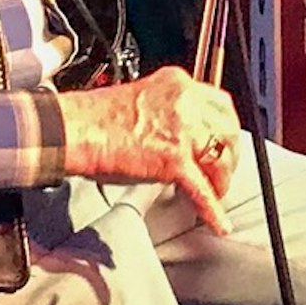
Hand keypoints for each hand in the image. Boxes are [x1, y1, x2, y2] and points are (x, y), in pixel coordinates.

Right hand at [62, 64, 245, 230]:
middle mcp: (185, 102)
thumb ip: (169, 110)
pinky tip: (218, 221)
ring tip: (216, 191)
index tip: (225, 140)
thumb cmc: (97, 117)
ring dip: (221, 179)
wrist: (76, 129)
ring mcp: (182, 130)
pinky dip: (212, 209)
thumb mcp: (144, 97)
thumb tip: (183, 133)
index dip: (226, 127)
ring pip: (221, 157)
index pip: (220, 103)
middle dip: (229, 154)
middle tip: (223, 170)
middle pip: (228, 129)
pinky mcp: (173, 159)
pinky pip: (201, 189)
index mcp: (178, 83)